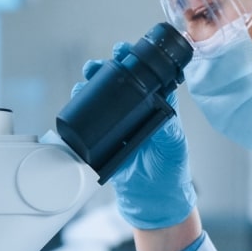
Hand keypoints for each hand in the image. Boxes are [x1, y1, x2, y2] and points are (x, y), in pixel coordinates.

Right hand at [78, 44, 195, 229]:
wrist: (152, 200)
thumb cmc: (170, 171)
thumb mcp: (173, 147)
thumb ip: (168, 131)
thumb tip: (162, 110)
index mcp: (157, 107)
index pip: (146, 77)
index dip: (135, 60)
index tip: (125, 50)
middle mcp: (137, 112)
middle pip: (120, 82)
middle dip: (107, 68)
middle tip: (99, 64)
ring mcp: (119, 124)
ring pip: (103, 97)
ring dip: (93, 83)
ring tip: (87, 77)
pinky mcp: (104, 139)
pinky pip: (91, 119)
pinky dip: (82, 107)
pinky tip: (78, 98)